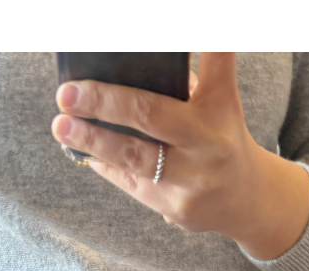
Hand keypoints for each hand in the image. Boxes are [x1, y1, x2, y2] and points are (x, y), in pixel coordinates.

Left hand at [52, 53, 308, 262]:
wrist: (246, 202)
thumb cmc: (219, 139)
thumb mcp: (216, 104)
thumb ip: (180, 87)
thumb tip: (117, 69)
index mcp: (220, 105)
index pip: (216, 63)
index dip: (206, 42)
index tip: (192, 24)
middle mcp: (208, 141)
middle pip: (149, 115)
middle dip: (104, 102)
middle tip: (68, 93)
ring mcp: (192, 179)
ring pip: (133, 157)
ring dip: (91, 141)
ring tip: (62, 126)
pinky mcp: (176, 209)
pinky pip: (131, 182)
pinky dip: (105, 164)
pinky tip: (82, 151)